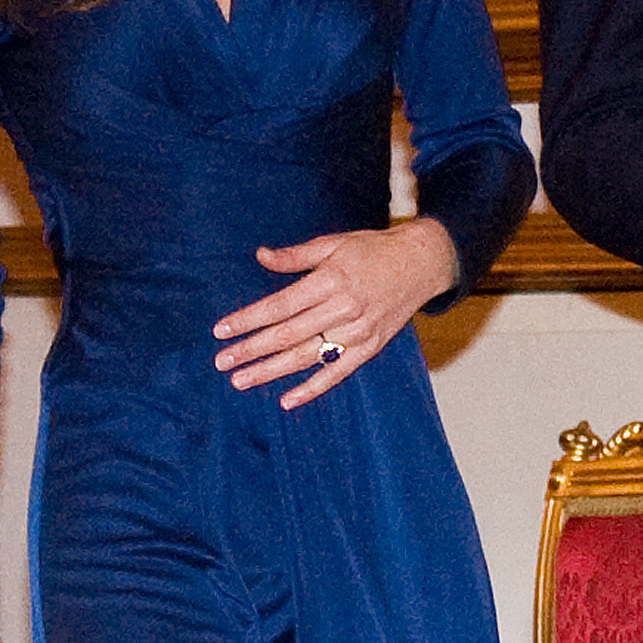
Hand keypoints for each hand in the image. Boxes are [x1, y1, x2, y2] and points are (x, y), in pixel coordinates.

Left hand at [212, 217, 458, 408]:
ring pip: (307, 357)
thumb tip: (261, 257)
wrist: (422, 263)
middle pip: (288, 334)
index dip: (249, 319)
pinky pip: (337, 373)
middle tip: (222, 362)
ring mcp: (358, 332)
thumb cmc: (373, 250)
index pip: (280, 305)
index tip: (221, 331)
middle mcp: (344, 308)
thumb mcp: (334, 243)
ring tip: (241, 381)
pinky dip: (312, 389)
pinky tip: (287, 400)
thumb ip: (296, 255)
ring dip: (271, 371)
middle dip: (252, 349)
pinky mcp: (370, 347)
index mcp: (331, 280)